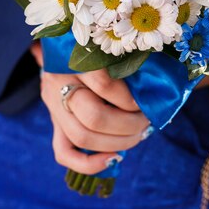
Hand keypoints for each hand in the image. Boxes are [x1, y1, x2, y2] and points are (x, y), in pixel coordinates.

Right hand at [30, 43, 150, 174]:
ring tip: (139, 135)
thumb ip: (122, 60)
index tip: (146, 100)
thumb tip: (154, 86)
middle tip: (147, 121)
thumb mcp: (104, 45)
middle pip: (93, 117)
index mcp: (72, 58)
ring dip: (118, 143)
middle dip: (128, 125)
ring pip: (82, 137)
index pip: (103, 84)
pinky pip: (63, 153)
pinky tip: (113, 159)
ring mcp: (54, 107)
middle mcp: (58, 83)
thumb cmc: (92, 45)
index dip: (130, 99)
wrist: (58, 46)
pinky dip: (90, 164)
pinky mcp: (55, 124)